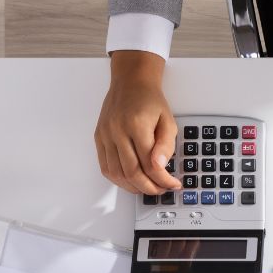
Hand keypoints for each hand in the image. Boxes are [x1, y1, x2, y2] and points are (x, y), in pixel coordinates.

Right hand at [95, 51, 181, 194]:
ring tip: (148, 187)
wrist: (131, 82)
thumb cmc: (150, 100)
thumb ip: (166, 145)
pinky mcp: (99, 138)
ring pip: (117, 173)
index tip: (173, 184)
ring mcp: (105, 135)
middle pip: (132, 172)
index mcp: (137, 125)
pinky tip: (131, 181)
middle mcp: (117, 131)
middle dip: (149, 187)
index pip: (150, 164)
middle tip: (162, 190)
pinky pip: (105, 167)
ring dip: (133, 187)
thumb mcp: (168, 120)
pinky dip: (118, 179)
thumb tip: (160, 167)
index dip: (163, 180)